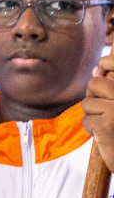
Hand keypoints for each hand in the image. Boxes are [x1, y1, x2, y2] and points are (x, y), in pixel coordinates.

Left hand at [83, 53, 113, 170]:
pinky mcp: (106, 125)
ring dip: (94, 116)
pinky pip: (86, 120)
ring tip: (110, 125)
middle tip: (109, 112)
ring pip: (87, 103)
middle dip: (95, 98)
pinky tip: (106, 135)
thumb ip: (111, 86)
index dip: (107, 62)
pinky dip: (92, 130)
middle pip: (94, 83)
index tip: (103, 67)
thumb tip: (97, 69)